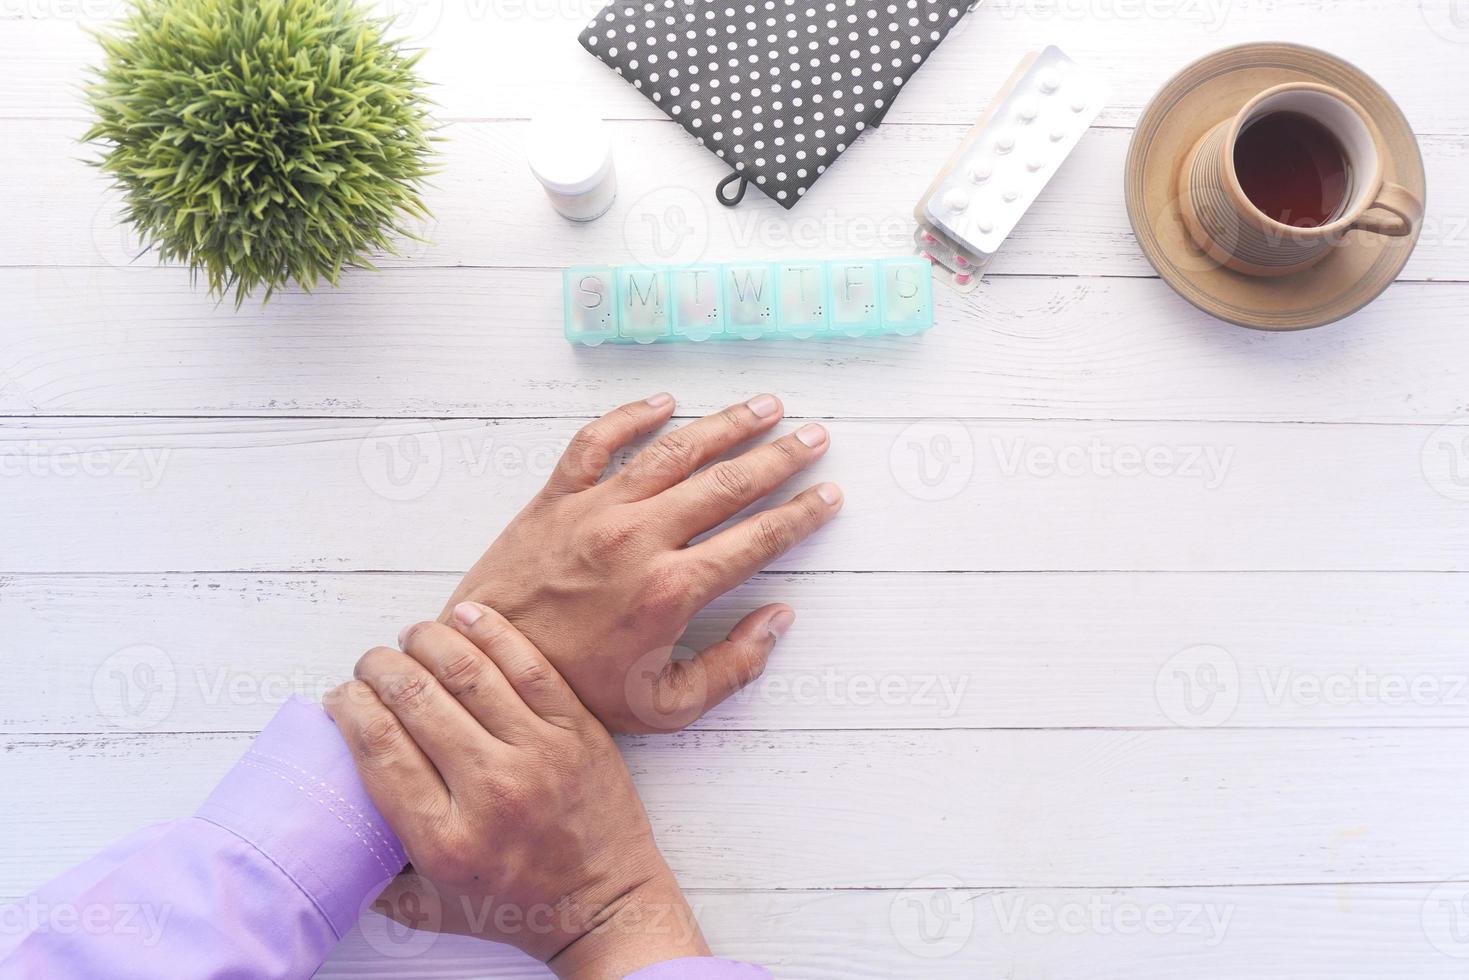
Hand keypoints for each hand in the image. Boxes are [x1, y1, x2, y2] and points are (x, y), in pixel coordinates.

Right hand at [326, 603, 707, 979]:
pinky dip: (491, 631)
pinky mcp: (578, 728)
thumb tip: (330, 828)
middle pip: (416, 699)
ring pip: (468, 671)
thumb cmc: (519, 905)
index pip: (379, 747)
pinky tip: (467, 615)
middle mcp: (490, 789)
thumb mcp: (432, 909)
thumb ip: (376, 876)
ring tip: (411, 636)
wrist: (606, 903)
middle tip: (371, 664)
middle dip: (379, 668)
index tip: (341, 698)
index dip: (350, 708)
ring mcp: (538, 752)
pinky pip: (529, 664)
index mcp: (444, 838)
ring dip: (428, 640)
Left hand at [439, 393, 841, 732]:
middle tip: (813, 437)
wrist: (488, 672)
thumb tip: (779, 620)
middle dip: (779, 457)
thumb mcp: (666, 706)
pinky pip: (595, 443)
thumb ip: (732, 668)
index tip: (829, 494)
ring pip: (673, 451)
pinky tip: (664, 403)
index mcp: (671, 590)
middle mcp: (639, 539)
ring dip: (724, 424)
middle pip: (726, 483)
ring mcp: (594, 512)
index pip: (757, 538)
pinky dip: (631, 416)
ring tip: (764, 406)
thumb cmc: (577, 694)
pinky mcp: (553, 500)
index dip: (801, 514)